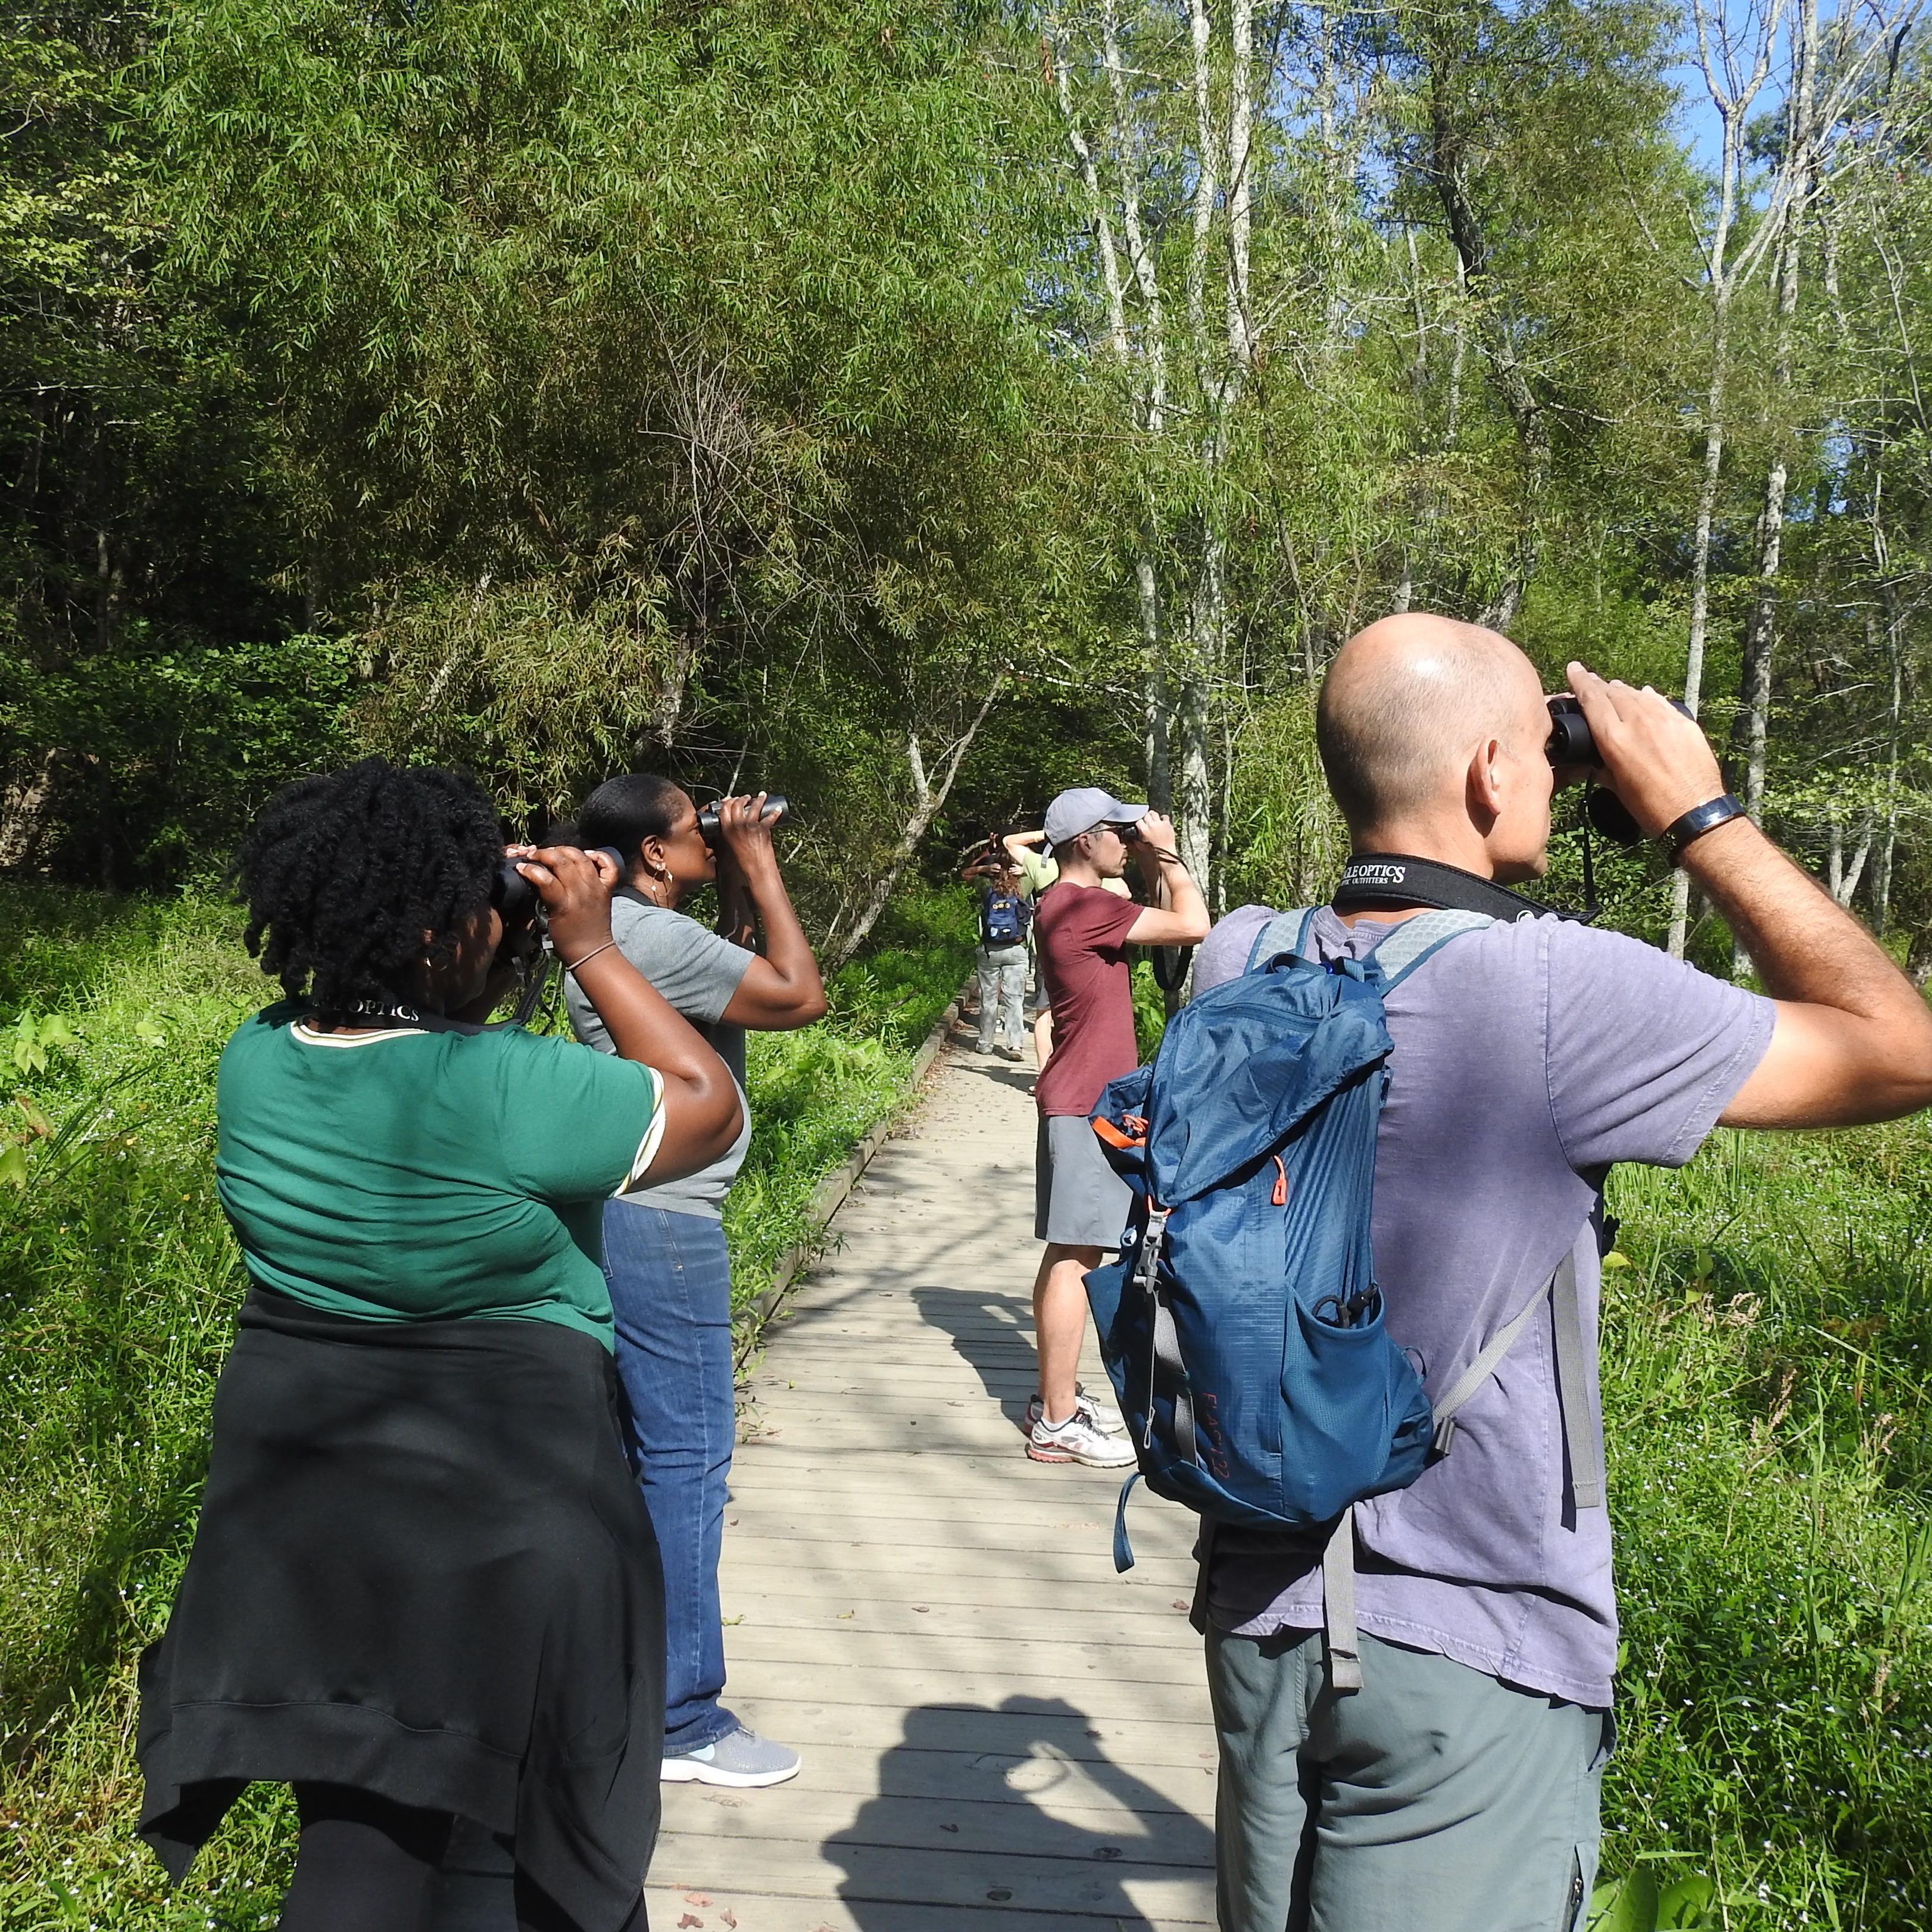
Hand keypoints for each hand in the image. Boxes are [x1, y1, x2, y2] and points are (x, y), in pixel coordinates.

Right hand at [509, 843, 617, 965]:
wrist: (592, 951)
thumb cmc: (566, 939)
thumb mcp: (548, 918)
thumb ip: (543, 895)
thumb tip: (535, 875)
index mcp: (564, 904)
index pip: (545, 878)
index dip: (530, 869)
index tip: (521, 867)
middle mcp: (582, 893)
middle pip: (563, 862)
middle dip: (545, 853)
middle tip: (536, 855)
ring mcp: (597, 888)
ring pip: (582, 858)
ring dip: (566, 850)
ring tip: (555, 852)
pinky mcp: (607, 888)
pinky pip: (609, 865)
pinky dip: (599, 856)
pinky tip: (587, 855)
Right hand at [714, 793, 780, 875]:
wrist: (757, 868)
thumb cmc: (745, 860)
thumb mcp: (731, 845)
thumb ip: (731, 833)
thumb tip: (736, 824)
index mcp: (727, 830)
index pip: (724, 808)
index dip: (729, 800)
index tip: (732, 799)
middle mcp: (737, 826)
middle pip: (738, 804)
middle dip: (743, 798)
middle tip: (747, 797)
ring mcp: (749, 826)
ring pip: (754, 806)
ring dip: (759, 799)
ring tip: (762, 796)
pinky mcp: (762, 828)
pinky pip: (770, 816)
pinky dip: (775, 812)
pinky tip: (778, 809)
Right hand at [1134, 810, 1179, 859]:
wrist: (1165, 855)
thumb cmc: (1152, 853)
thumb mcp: (1140, 846)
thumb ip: (1134, 840)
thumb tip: (1129, 836)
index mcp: (1143, 830)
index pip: (1138, 820)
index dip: (1138, 822)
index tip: (1139, 824)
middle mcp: (1151, 825)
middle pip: (1146, 815)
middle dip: (1145, 817)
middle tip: (1146, 821)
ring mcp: (1160, 824)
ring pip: (1154, 813)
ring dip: (1152, 815)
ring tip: (1153, 820)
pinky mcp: (1167, 824)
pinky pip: (1164, 816)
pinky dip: (1162, 818)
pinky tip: (1161, 822)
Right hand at [1565, 664, 1725, 837]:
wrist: (1695, 813)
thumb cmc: (1651, 808)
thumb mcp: (1617, 788)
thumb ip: (1602, 766)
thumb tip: (1594, 760)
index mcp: (1614, 740)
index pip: (1592, 699)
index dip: (1581, 681)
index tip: (1574, 668)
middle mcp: (1638, 722)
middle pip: (1613, 692)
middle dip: (1599, 684)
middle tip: (1591, 680)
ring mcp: (1664, 719)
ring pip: (1637, 694)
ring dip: (1623, 690)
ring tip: (1614, 688)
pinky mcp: (1685, 723)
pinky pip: (1661, 702)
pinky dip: (1648, 698)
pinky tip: (1645, 695)